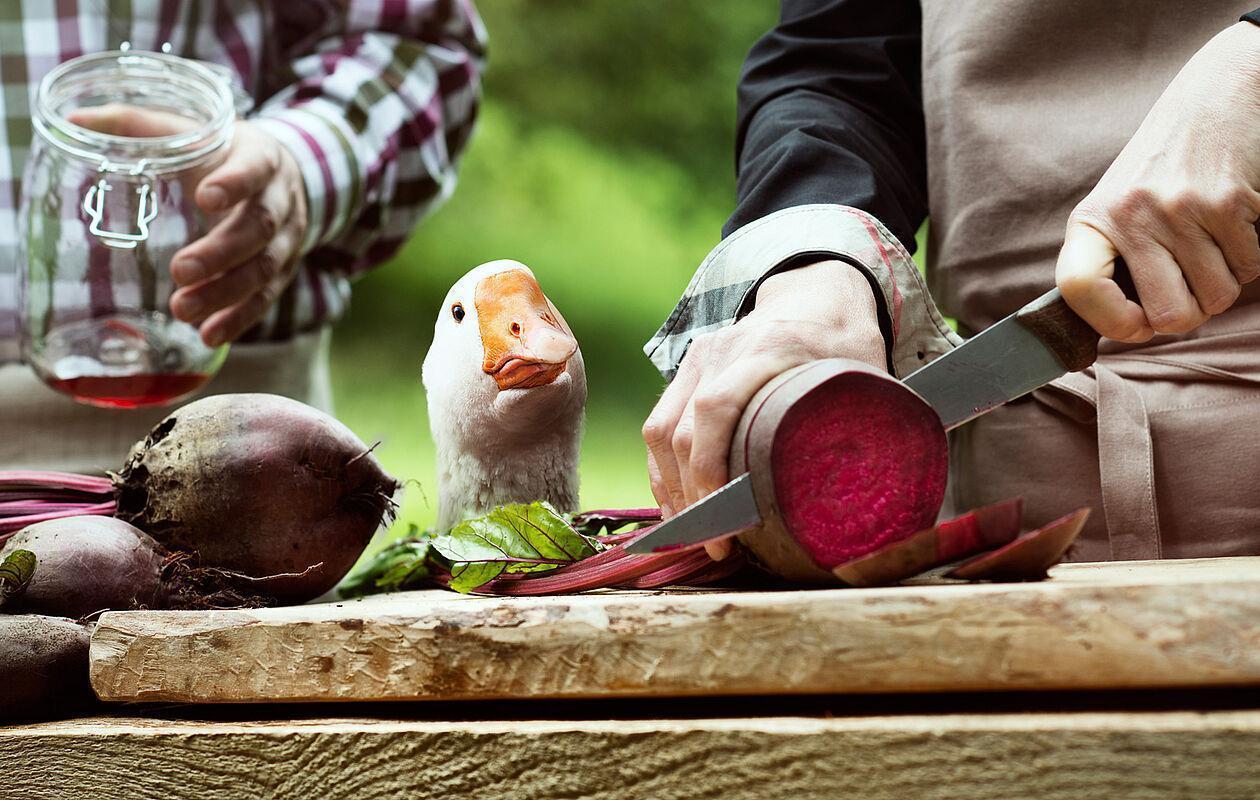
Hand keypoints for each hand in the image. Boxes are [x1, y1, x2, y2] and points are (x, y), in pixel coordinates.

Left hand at [69, 105, 307, 346]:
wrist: (286, 177)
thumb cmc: (224, 153)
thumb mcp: (192, 131)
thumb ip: (137, 125)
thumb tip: (73, 120)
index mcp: (261, 157)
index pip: (255, 168)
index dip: (235, 183)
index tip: (204, 198)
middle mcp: (282, 199)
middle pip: (260, 227)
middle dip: (221, 253)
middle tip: (180, 271)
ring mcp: (288, 239)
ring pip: (266, 268)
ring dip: (226, 293)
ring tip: (183, 310)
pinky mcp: (285, 270)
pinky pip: (267, 298)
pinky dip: (240, 318)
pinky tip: (210, 334)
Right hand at [642, 260, 885, 558]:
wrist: (815, 293)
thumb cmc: (845, 343)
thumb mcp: (867, 374)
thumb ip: (865, 423)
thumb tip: (872, 490)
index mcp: (768, 349)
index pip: (717, 408)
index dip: (711, 468)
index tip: (726, 520)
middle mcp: (722, 350)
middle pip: (683, 429)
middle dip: (694, 496)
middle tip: (717, 545)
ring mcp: (698, 359)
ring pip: (662, 431)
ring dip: (673, 489)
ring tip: (696, 534)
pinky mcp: (686, 371)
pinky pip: (658, 425)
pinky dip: (663, 471)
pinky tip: (678, 505)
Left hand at [1056, 22, 1259, 341]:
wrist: (1217, 93)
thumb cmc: (1163, 164)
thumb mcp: (1119, 204)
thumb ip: (1115, 258)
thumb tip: (1127, 328)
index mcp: (1092, 220)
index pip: (1078, 288)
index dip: (1109, 322)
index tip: (1134, 324)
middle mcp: (1131, 215)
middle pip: (1168, 315)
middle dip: (1187, 315)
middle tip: (1188, 291)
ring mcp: (1180, 209)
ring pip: (1216, 297)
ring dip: (1221, 283)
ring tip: (1209, 247)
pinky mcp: (1227, 203)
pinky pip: (1249, 267)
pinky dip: (1248, 259)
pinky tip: (1233, 226)